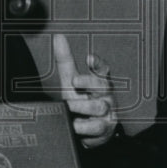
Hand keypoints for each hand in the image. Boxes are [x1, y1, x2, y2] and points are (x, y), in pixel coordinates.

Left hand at [53, 33, 117, 147]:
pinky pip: (96, 128)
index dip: (98, 63)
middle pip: (102, 86)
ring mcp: (108, 112)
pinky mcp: (105, 129)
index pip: (102, 69)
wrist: (90, 129)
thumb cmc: (82, 99)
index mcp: (99, 81)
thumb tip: (58, 37)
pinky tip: (76, 125)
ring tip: (70, 108)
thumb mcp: (71, 80)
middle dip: (88, 82)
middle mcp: (106, 95)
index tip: (89, 58)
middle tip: (74, 81)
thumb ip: (66, 60)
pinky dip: (84, 127)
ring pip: (99, 108)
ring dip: (82, 107)